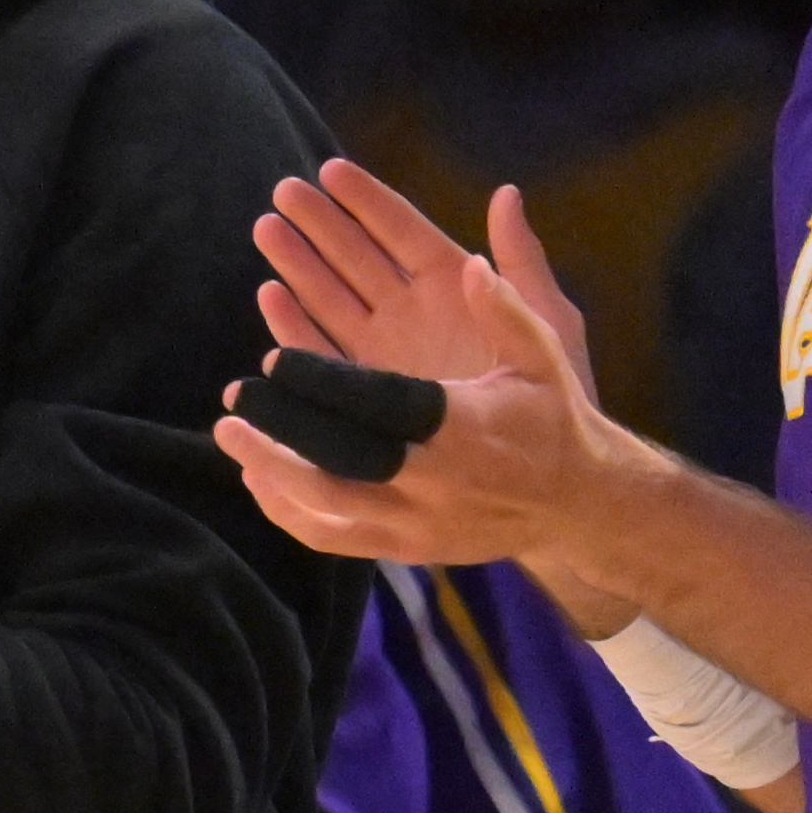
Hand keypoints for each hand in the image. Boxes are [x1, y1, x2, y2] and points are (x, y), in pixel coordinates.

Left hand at [215, 247, 641, 578]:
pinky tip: (261, 483)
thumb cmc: (555, 418)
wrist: (582, 506)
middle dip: (281, 429)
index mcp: (461, 425)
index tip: (273, 362)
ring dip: (272, 472)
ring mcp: (419, 522)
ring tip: (230, 439)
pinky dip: (291, 513)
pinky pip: (335, 539)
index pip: (375, 403)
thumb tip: (473, 261)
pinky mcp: (409, 551)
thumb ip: (507, 306)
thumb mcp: (544, 354)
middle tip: (234, 400)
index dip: (319, 383)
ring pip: (328, 505)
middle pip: (339, 458)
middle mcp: (435, 479)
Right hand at [253, 162, 595, 393]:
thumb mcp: (549, 323)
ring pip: (331, 297)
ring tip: (267, 229)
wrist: (541, 472)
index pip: (401, 231)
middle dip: (319, 223)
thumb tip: (507, 194)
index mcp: (452, 285)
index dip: (367, 200)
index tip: (331, 168)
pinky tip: (272, 296)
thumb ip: (521, 263)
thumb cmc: (556, 393)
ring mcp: (385, 350)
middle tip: (286, 192)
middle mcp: (411, 312)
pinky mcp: (366, 391)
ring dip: (298, 264)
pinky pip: (323, 351)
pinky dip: (296, 325)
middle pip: (355, 257)